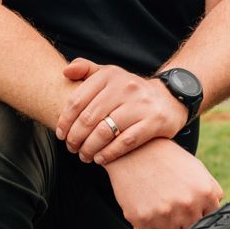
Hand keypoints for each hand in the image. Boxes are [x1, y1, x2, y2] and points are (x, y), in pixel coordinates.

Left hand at [57, 59, 188, 163]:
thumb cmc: (129, 91)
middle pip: (89, 118)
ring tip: (84, 156)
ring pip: (104, 132)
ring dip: (89, 148)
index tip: (60, 134)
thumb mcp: (109, 75)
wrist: (169, 98)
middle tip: (71, 148)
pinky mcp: (153, 121)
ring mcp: (140, 104)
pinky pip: (125, 142)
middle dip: (76, 137)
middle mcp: (125, 87)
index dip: (64, 120)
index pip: (77, 100)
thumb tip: (65, 71)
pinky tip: (100, 159)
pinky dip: (109, 153)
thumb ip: (86, 69)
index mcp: (109, 75)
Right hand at [104, 139, 222, 228]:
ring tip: (157, 203)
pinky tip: (144, 204)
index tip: (186, 205)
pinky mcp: (142, 219)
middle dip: (181, 222)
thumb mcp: (197, 170)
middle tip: (169, 202)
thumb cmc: (167, 159)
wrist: (133, 148)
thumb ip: (212, 194)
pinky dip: (146, 225)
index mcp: (204, 193)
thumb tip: (216, 215)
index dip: (196, 215)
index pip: (206, 221)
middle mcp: (186, 206)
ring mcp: (164, 214)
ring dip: (163, 226)